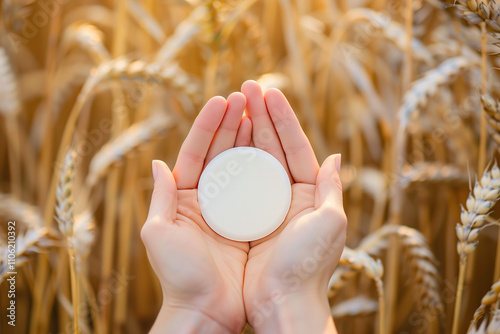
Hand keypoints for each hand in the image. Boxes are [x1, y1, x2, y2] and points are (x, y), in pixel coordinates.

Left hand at [141, 93, 251, 332]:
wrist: (207, 311)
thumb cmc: (179, 277)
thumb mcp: (159, 235)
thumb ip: (160, 198)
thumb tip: (157, 164)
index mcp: (184, 198)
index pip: (195, 152)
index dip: (207, 125)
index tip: (221, 101)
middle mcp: (208, 200)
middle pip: (220, 152)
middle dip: (231, 122)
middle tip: (245, 95)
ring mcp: (230, 209)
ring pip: (241, 164)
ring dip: (249, 136)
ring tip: (258, 110)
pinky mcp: (250, 221)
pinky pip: (258, 187)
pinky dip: (264, 165)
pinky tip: (272, 146)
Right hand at [241, 81, 346, 333]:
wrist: (281, 304)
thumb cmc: (308, 267)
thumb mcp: (330, 224)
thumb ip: (331, 188)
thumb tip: (335, 155)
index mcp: (309, 194)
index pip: (296, 147)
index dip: (283, 118)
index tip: (269, 92)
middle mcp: (287, 197)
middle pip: (272, 148)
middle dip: (261, 116)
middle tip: (248, 87)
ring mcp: (263, 206)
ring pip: (252, 161)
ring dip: (244, 132)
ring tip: (234, 103)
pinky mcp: (243, 219)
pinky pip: (234, 183)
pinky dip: (229, 161)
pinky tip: (220, 140)